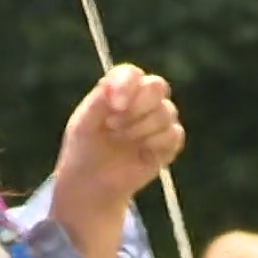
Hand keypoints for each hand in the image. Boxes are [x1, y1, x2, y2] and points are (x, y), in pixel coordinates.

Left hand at [54, 64, 184, 209]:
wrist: (92, 184)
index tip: (115, 106)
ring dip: (141, 128)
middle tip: (113, 126)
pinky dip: (157, 142)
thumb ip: (97, 102)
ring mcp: (158, 121)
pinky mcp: (168, 144)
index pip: (132, 74)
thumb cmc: (85, 148)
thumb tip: (111, 85)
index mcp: (120, 90)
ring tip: (122, 141)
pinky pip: (175, 134)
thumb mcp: (83, 125)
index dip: (127, 85)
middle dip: (138, 106)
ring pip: (166, 111)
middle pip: (157, 86)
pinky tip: (141, 152)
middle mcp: (143, 100)